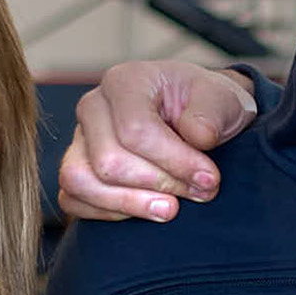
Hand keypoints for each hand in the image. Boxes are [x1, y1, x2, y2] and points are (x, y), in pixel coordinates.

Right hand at [62, 63, 257, 222]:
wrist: (197, 117)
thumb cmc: (204, 107)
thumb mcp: (222, 99)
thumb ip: (212, 115)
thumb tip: (198, 137)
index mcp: (125, 81)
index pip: (135, 130)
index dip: (174, 162)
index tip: (208, 179)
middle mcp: (93, 107)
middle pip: (109, 161)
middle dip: (159, 184)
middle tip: (199, 192)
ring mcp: (80, 139)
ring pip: (82, 181)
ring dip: (130, 203)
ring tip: (170, 208)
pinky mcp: (77, 168)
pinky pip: (74, 199)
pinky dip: (109, 213)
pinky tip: (146, 209)